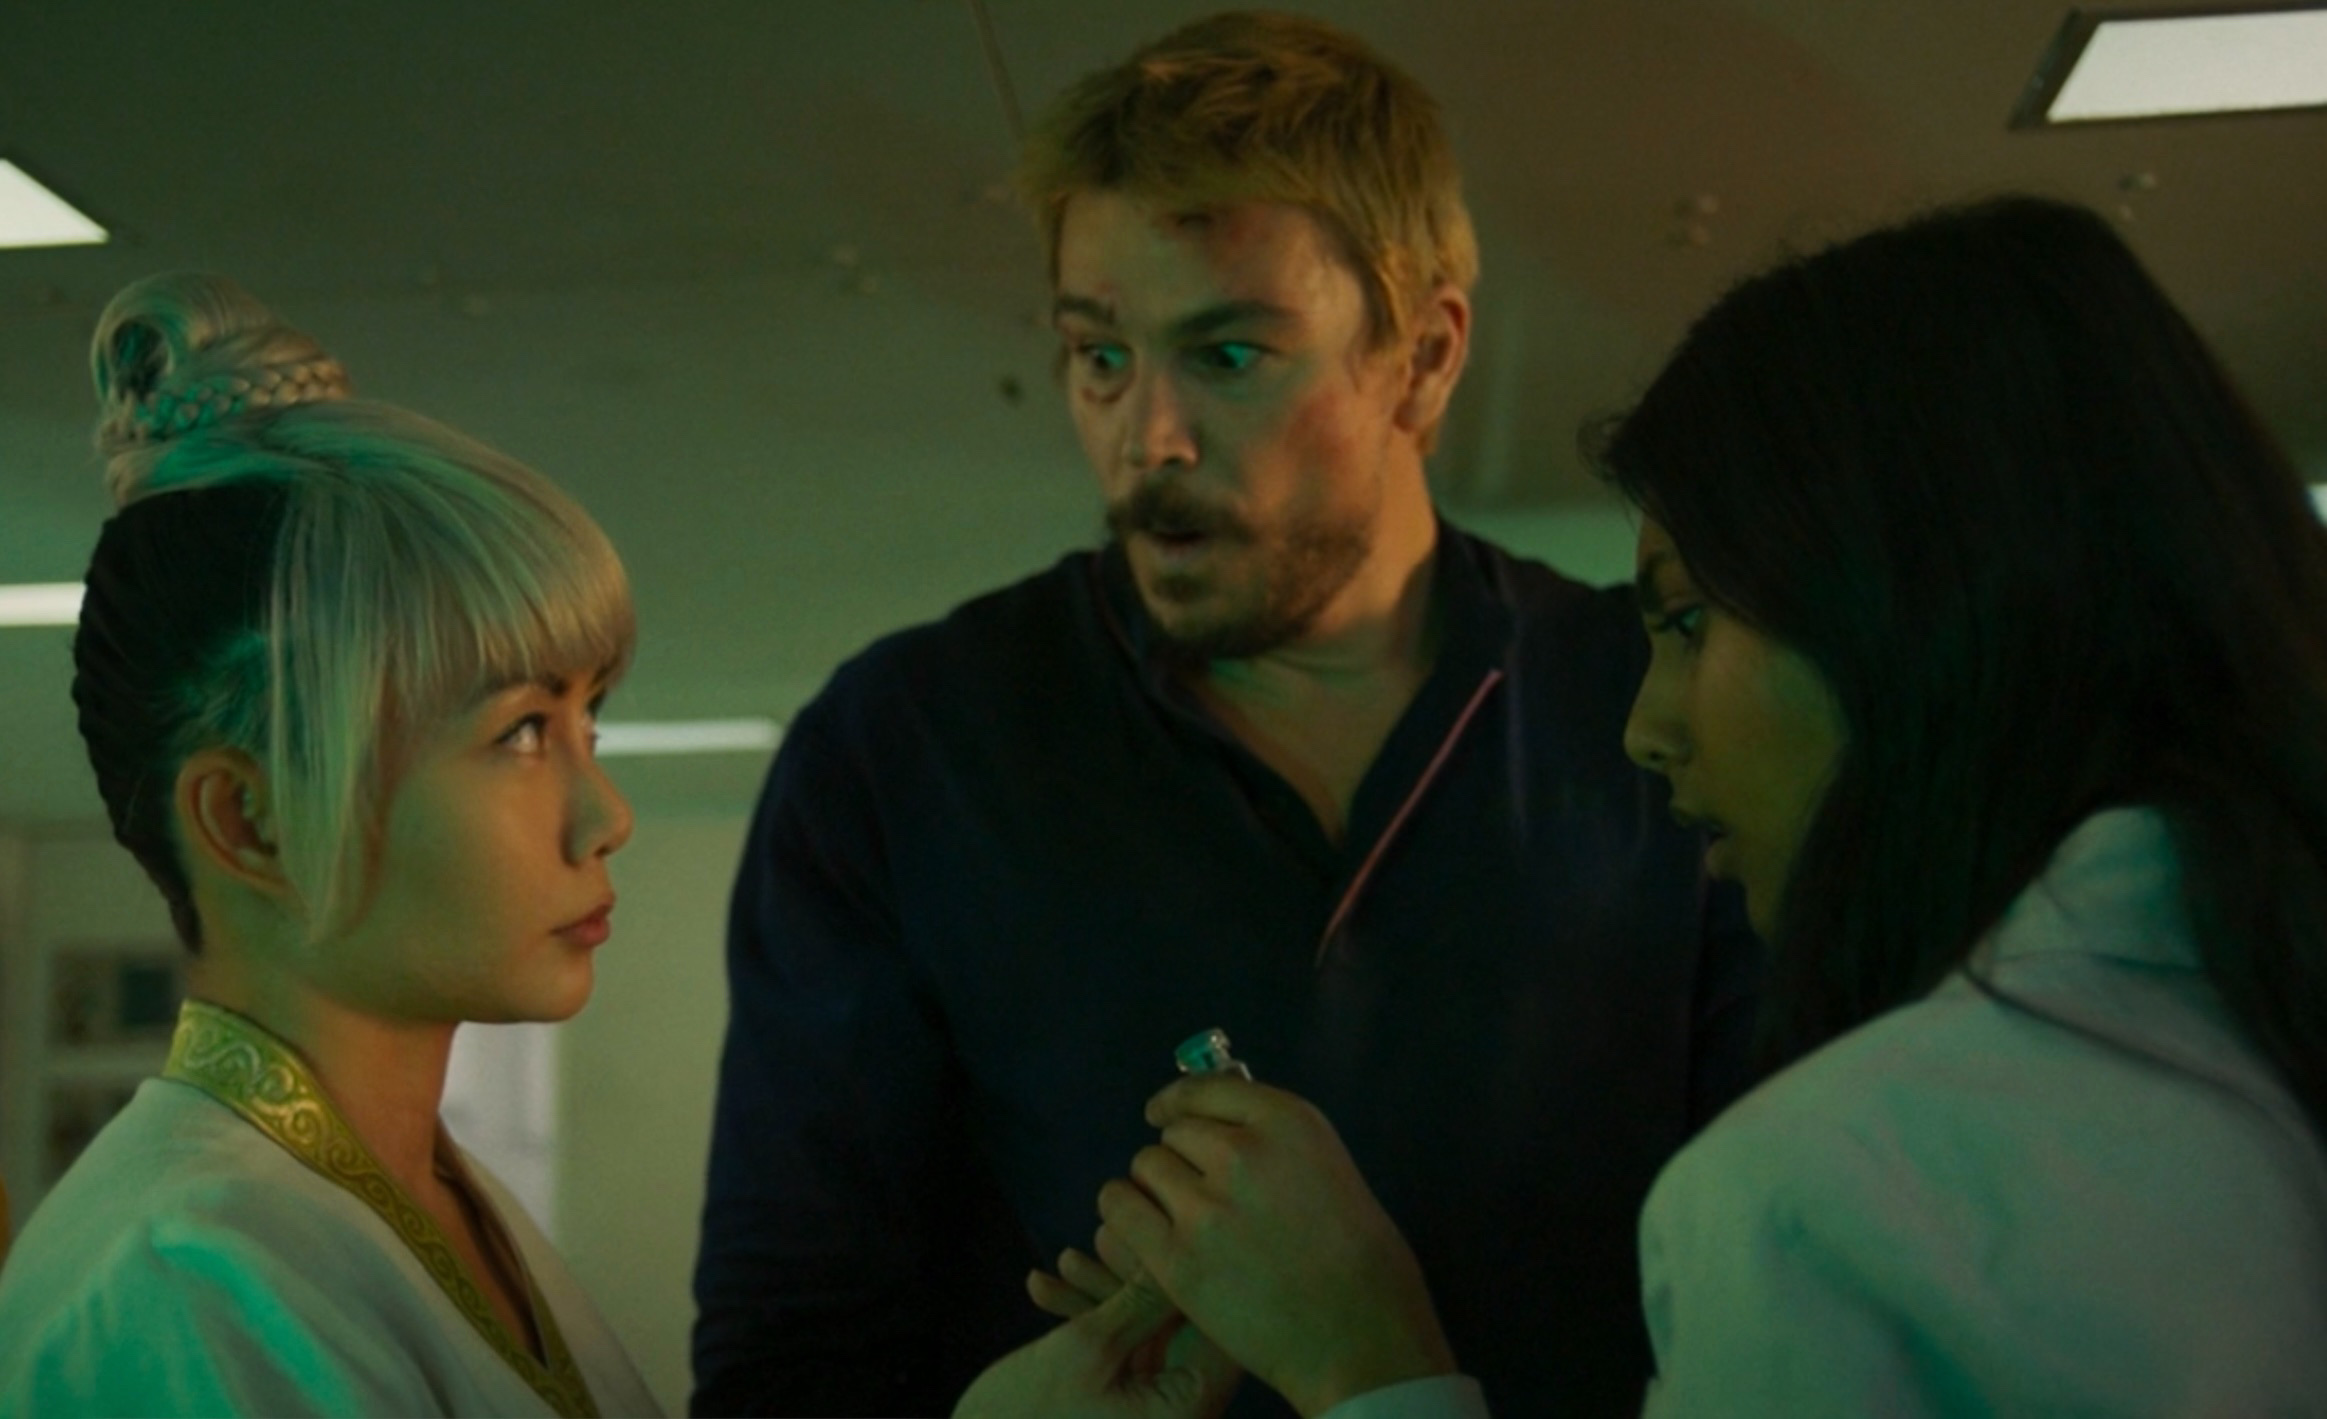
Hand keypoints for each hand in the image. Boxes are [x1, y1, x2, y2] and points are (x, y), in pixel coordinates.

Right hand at [1026, 1239, 1244, 1402]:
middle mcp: (1182, 1417)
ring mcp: (1150, 1416)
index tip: (1151, 1229)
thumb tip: (1187, 1246)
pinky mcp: (1121, 1413)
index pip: (1213, 1327)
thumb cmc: (1030, 1417)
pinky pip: (1120, 1359)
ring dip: (1105, 1297)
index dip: (1183, 1273)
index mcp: (1190, 1411)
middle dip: (1137, 1278)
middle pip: (1180, 1329)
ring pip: (1146, 1338)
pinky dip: (1089, 1327)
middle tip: (1102, 1231)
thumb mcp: (1088, 1348)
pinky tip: (1043, 1289)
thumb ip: (1141, 1298)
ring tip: (1067, 1255)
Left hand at [1098, 1075, 1456, 1417]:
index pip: (1207, 1088)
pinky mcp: (1176, 1258)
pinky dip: (1124, 1216)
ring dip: (1154, 1189)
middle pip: (1175, 1133)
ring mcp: (1205, 1205)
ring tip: (1175, 1221)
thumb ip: (1273, 1148)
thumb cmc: (1363, 1262)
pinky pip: (1121, 1210)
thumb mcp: (1328, 1170)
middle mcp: (1241, 1151)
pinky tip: (1137, 1233)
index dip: (1180, 1103)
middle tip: (1199, 1197)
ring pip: (1145, 1167)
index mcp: (1288, 1121)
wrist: (1361, 1338)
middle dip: (1182, 1160)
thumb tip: (1216, 1136)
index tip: (1162, 1115)